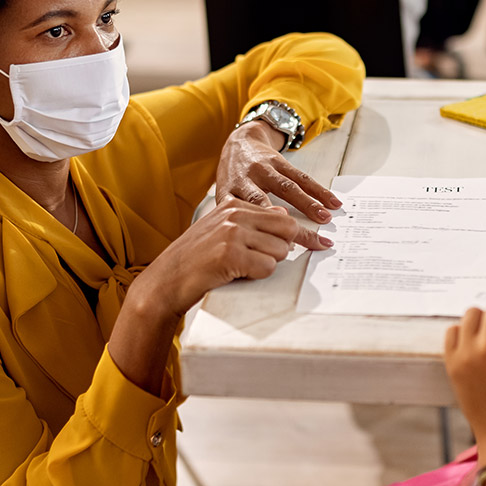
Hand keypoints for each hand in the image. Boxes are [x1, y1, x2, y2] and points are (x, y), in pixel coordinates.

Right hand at [135, 198, 300, 318]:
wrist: (164, 281)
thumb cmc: (194, 260)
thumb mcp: (221, 231)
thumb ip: (248, 222)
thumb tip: (282, 219)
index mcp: (233, 205)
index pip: (282, 216)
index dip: (301, 234)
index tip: (321, 243)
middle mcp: (234, 214)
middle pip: (287, 230)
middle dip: (285, 250)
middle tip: (268, 262)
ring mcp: (232, 233)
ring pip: (280, 251)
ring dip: (267, 265)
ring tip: (240, 268)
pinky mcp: (230, 255)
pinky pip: (267, 268)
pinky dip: (257, 276)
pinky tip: (236, 275)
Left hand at [216, 121, 339, 249]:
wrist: (239, 144)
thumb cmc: (234, 180)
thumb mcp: (225, 200)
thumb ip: (236, 223)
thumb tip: (253, 255)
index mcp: (230, 195)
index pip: (243, 219)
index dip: (258, 234)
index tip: (275, 249)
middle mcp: (245, 181)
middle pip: (265, 205)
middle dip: (283, 223)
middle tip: (300, 238)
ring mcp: (263, 169)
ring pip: (287, 188)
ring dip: (308, 204)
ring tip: (325, 218)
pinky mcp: (279, 162)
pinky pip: (301, 177)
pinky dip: (318, 190)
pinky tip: (331, 201)